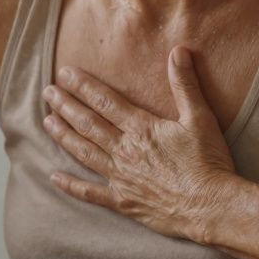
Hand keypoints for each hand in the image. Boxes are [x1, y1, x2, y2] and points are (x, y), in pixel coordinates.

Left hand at [40, 46, 237, 242]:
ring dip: (64, 136)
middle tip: (47, 93)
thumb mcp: (200, 118)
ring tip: (46, 122)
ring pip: (84, 152)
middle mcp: (125, 151)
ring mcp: (121, 177)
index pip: (105, 102)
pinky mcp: (123, 201)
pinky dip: (71, 186)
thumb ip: (185, 85)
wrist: (211, 207)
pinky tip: (54, 177)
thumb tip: (178, 51)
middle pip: (88, 124)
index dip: (83, 86)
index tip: (65, 74)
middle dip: (65, 106)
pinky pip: (91, 193)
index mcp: (142, 129)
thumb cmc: (209, 162)